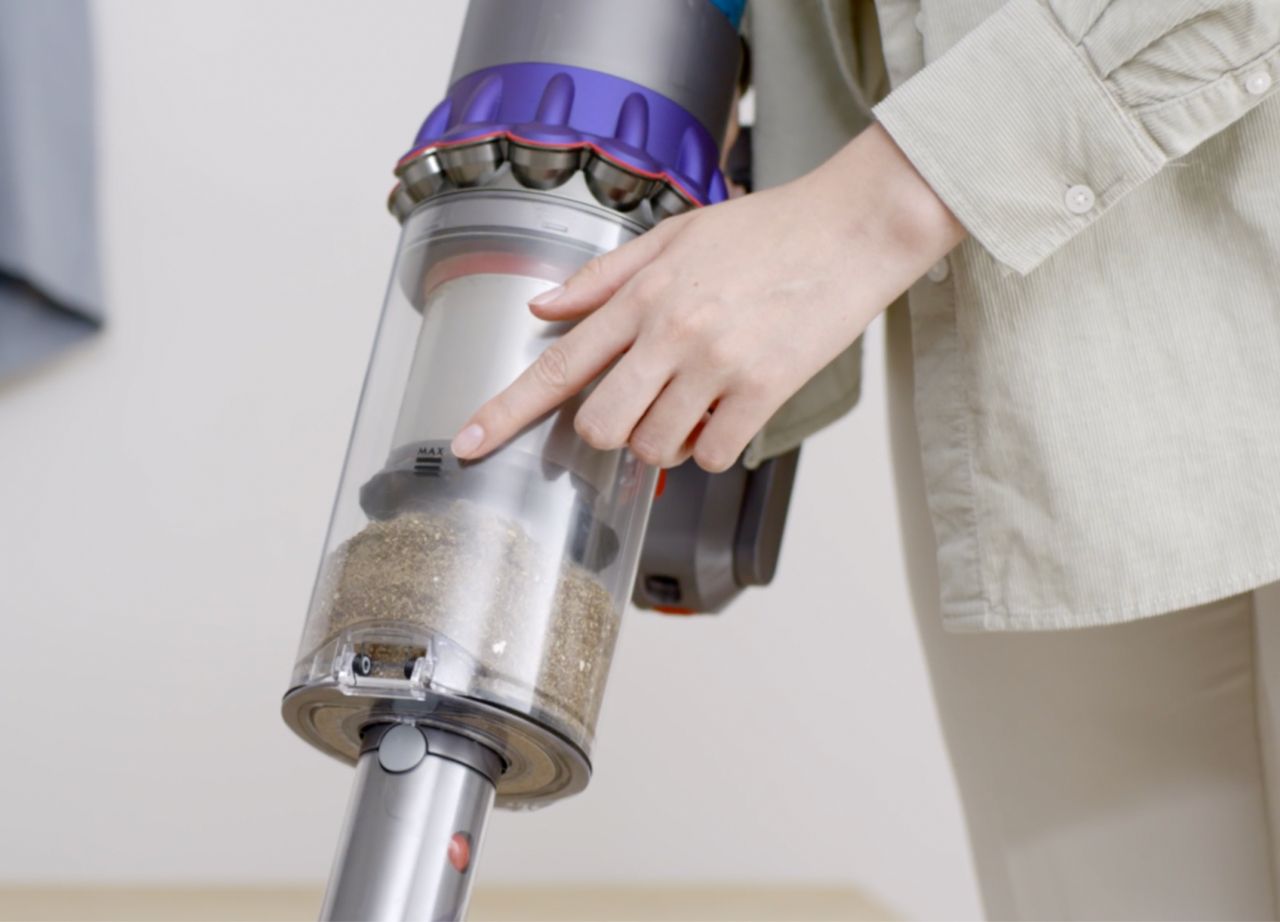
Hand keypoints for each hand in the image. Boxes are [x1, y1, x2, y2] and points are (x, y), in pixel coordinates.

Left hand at [450, 124, 964, 470]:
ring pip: (656, 448)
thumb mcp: (675, 236)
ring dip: (665, 440)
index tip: (469, 443)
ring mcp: (717, 364)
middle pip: (601, 425)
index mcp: (642, 295)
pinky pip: (714, 456)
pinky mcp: (764, 390)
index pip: (559, 364)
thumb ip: (604, 278)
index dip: (506, 410)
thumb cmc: (767, 229)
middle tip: (638, 412)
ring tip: (696, 400)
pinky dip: (713, 448)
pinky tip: (729, 412)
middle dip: (608, 435)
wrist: (852, 227)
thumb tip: (543, 307)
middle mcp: (670, 332)